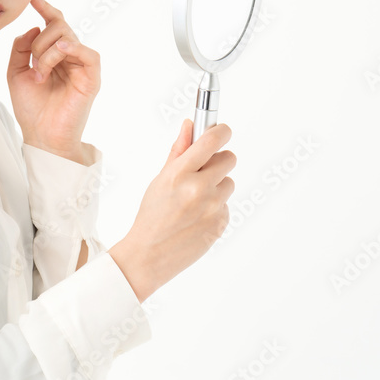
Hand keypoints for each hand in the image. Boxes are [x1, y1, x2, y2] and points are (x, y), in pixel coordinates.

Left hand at [6, 0, 99, 160]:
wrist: (41, 136)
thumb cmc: (31, 108)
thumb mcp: (15, 72)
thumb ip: (20, 48)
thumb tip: (34, 27)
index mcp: (53, 53)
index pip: (52, 22)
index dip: (44, 6)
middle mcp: (70, 55)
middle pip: (58, 24)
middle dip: (39, 41)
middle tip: (32, 64)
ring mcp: (82, 65)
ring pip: (67, 35)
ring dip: (46, 52)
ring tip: (40, 74)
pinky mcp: (92, 76)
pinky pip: (86, 51)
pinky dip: (69, 49)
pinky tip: (57, 56)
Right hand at [109, 119, 235, 302]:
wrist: (150, 255)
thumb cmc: (151, 215)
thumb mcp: (160, 179)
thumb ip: (179, 151)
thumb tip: (190, 125)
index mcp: (180, 173)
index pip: (212, 141)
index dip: (221, 132)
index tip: (222, 131)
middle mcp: (199, 188)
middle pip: (228, 159)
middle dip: (218, 160)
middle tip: (203, 170)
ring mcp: (213, 207)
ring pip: (229, 182)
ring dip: (217, 185)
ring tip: (195, 198)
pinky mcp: (221, 223)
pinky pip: (226, 204)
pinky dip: (215, 206)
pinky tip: (197, 215)